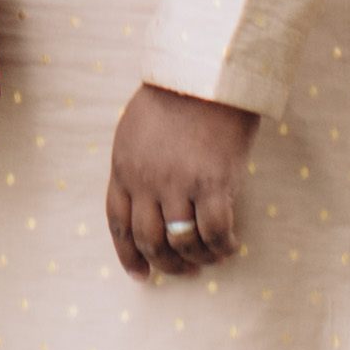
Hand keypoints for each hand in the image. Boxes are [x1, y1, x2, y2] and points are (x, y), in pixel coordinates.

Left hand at [107, 83, 257, 282]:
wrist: (206, 74)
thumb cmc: (175, 95)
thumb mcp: (136, 130)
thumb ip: (136, 165)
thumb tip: (148, 200)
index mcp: (124, 167)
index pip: (119, 223)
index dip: (128, 254)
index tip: (139, 274)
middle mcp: (147, 181)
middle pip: (148, 240)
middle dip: (164, 263)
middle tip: (182, 270)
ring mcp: (179, 184)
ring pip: (181, 242)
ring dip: (195, 259)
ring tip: (209, 259)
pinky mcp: (213, 184)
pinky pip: (215, 232)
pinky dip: (223, 247)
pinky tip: (230, 247)